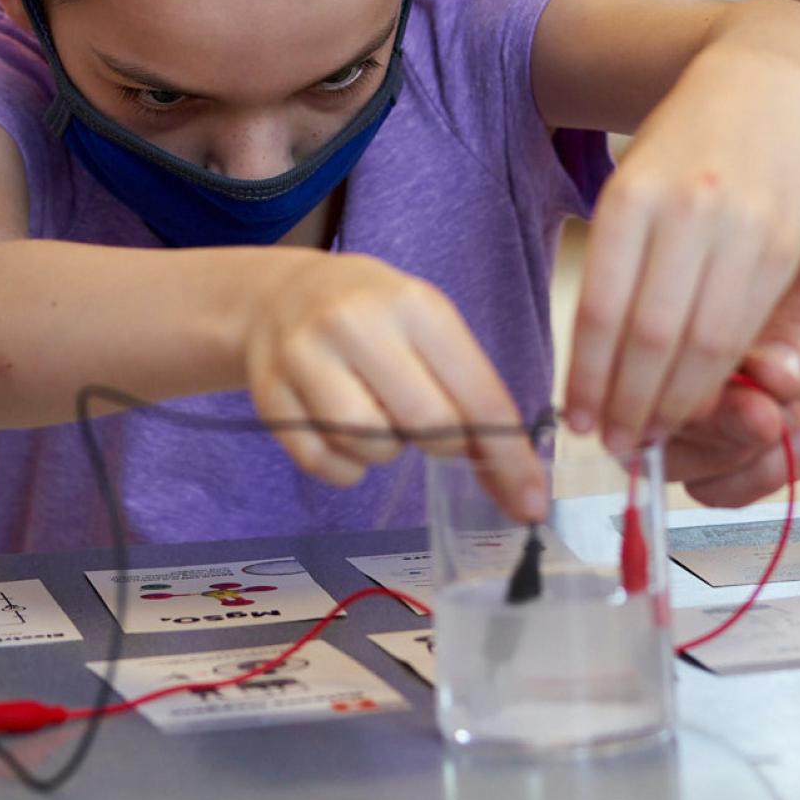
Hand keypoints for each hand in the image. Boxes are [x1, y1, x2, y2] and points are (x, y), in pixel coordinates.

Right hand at [242, 253, 545, 520]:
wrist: (279, 297)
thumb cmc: (372, 315)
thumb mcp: (426, 325)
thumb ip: (469, 389)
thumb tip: (517, 479)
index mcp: (413, 304)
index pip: (477, 395)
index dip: (509, 457)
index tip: (531, 503)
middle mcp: (356, 323)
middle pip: (427, 424)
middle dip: (444, 445)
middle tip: (435, 434)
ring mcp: (304, 357)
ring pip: (370, 446)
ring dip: (387, 451)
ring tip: (379, 419)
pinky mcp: (269, 395)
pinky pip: (323, 463)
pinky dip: (345, 468)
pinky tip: (342, 437)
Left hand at [565, 51, 799, 451]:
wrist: (764, 84)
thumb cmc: (682, 152)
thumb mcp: (629, 193)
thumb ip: (616, 272)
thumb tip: (592, 369)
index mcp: (628, 200)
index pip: (601, 312)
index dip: (590, 378)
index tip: (578, 422)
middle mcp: (684, 211)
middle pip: (651, 335)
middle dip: (629, 402)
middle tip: (614, 445)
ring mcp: (740, 225)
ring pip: (705, 340)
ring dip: (676, 401)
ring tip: (651, 436)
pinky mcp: (787, 240)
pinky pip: (750, 325)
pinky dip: (722, 374)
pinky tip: (702, 402)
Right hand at [663, 196, 799, 504]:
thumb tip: (765, 369)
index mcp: (694, 289)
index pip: (647, 342)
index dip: (678, 377)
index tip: (734, 389)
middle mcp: (689, 352)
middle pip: (648, 411)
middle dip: (710, 427)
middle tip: (766, 415)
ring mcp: (710, 403)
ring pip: (674, 460)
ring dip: (733, 456)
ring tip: (795, 420)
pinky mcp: (740, 446)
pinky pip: (718, 487)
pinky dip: (759, 475)